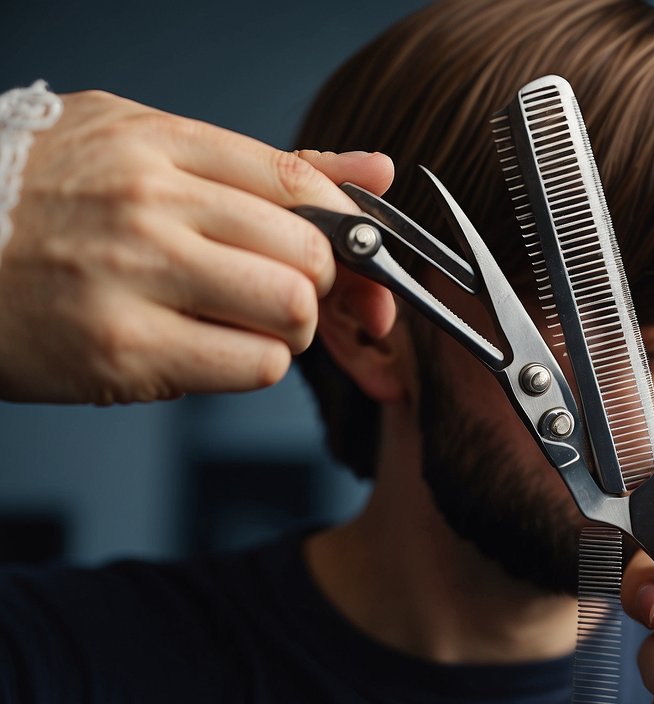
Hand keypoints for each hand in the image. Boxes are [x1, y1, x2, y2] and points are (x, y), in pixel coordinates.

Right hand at [0, 90, 395, 403]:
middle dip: (320, 284)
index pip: (299, 182)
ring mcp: (135, 276)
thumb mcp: (138, 146)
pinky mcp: (123, 350)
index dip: (348, 227)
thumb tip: (374, 172)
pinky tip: (210, 350)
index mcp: (159, 145)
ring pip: (290, 309)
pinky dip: (254, 364)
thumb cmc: (36, 201)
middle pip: (309, 251)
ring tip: (244, 323)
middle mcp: (151, 203)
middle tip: (284, 293)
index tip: (353, 254)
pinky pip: (252, 365)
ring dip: (288, 329)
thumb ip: (261, 165)